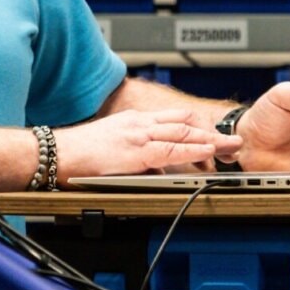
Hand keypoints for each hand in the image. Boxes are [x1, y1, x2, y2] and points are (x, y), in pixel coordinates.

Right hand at [61, 108, 239, 176]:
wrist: (57, 153)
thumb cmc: (77, 154)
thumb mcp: (112, 149)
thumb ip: (135, 156)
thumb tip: (153, 169)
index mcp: (133, 122)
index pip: (172, 120)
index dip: (196, 127)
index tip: (213, 133)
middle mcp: (138, 124)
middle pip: (183, 124)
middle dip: (211, 132)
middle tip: (232, 139)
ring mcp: (138, 135)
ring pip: (182, 134)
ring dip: (209, 140)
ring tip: (229, 145)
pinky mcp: (136, 150)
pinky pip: (171, 150)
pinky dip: (192, 150)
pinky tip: (207, 151)